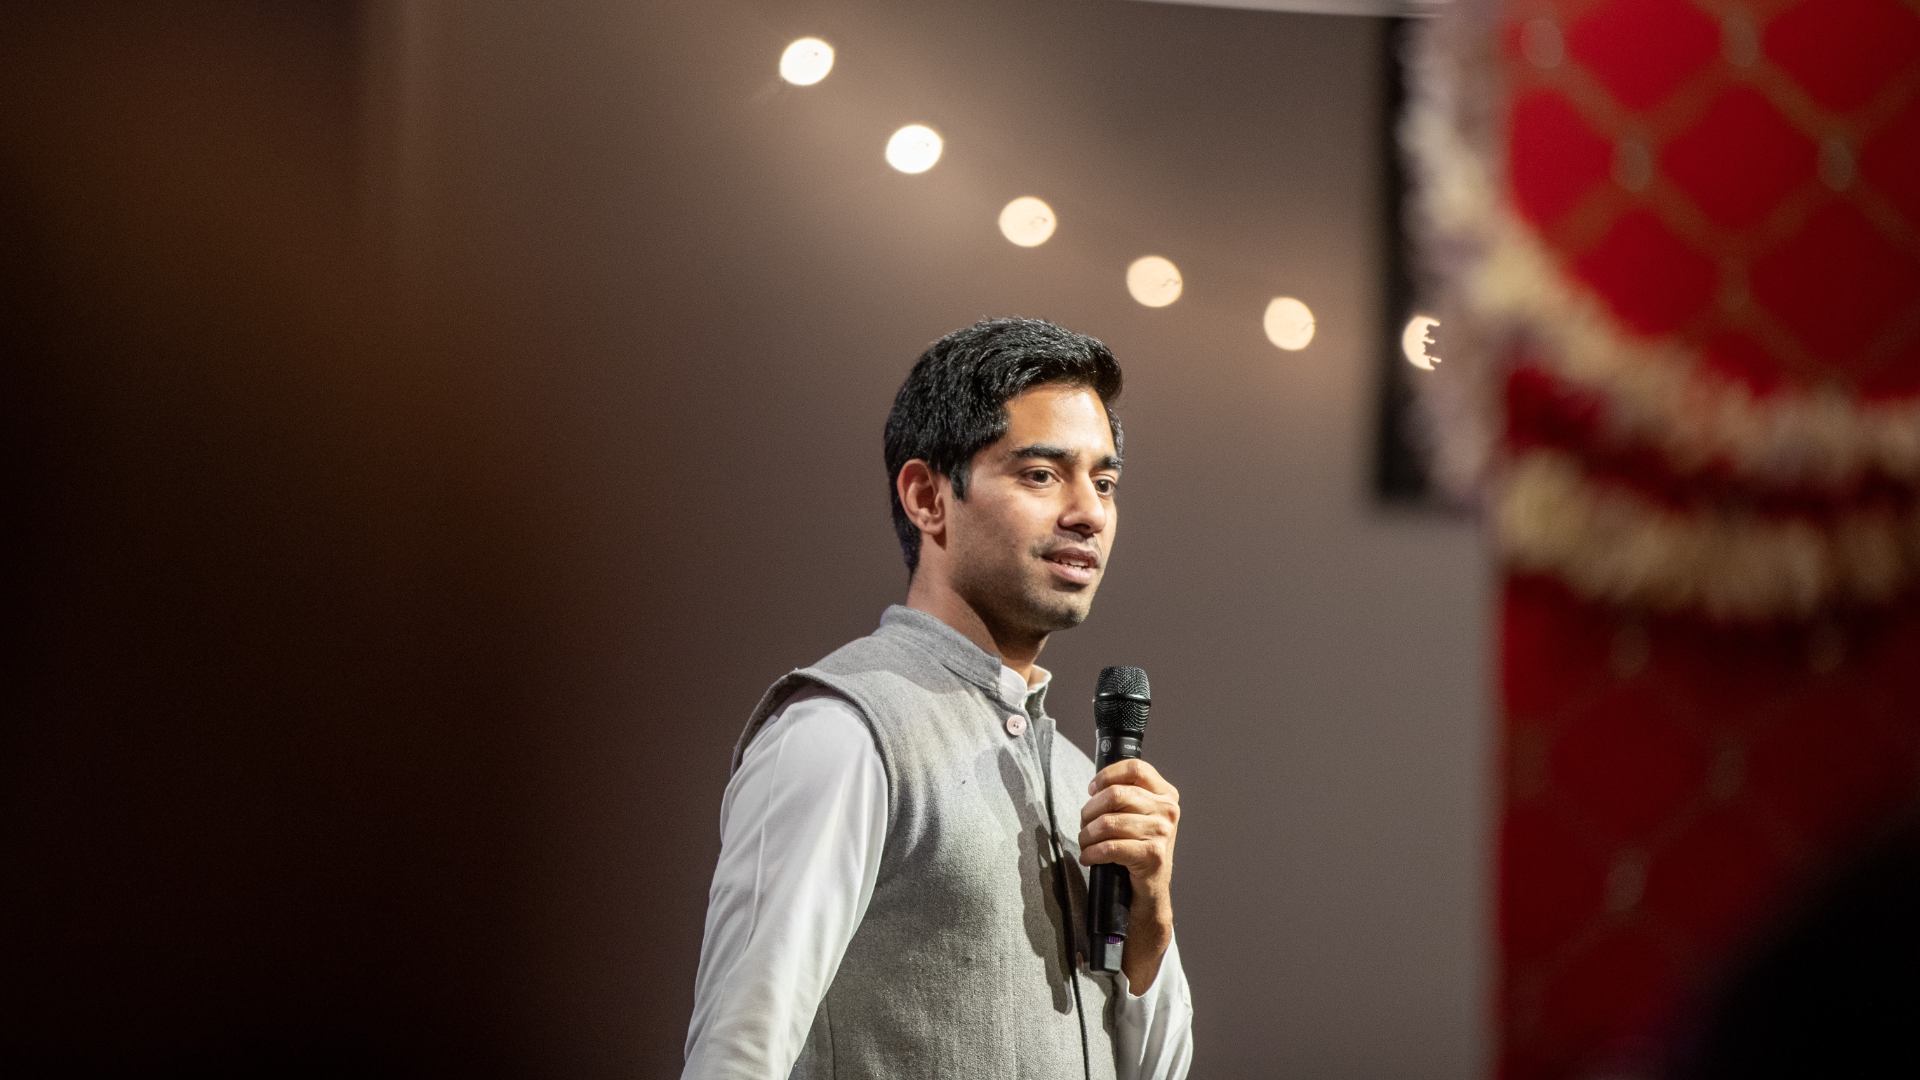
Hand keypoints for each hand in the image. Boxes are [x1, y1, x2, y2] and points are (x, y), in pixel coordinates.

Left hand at [1079, 757, 1179, 989]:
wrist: (1149, 892)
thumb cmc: (1136, 849)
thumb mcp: (1137, 816)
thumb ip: (1125, 795)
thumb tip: (1095, 786)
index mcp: (1166, 794)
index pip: (1135, 768)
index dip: (1107, 775)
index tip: (1092, 789)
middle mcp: (1169, 810)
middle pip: (1117, 794)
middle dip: (1090, 809)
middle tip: (1083, 824)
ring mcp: (1163, 833)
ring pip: (1109, 822)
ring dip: (1087, 835)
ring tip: (1085, 843)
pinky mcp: (1153, 855)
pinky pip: (1110, 847)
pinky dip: (1092, 853)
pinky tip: (1088, 857)